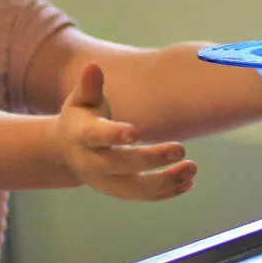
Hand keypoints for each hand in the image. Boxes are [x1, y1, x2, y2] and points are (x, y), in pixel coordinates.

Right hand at [57, 63, 196, 199]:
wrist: (68, 151)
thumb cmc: (82, 118)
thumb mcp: (81, 101)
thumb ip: (89, 86)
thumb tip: (93, 65)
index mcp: (81, 136)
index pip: (96, 136)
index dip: (114, 135)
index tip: (136, 132)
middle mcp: (91, 163)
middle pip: (121, 165)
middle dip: (151, 159)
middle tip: (181, 149)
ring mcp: (105, 182)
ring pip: (136, 188)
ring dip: (167, 180)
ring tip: (193, 168)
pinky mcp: (120, 192)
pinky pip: (145, 197)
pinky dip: (168, 192)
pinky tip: (188, 182)